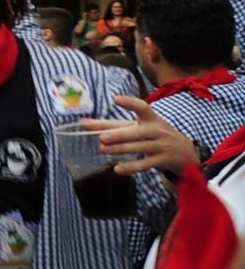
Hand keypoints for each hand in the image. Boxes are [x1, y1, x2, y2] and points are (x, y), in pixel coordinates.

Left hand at [84, 96, 199, 177]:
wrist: (185, 152)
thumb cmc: (153, 135)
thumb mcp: (137, 126)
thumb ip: (111, 125)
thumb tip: (83, 124)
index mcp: (150, 118)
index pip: (142, 107)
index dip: (130, 103)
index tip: (116, 99)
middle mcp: (157, 130)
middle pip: (138, 132)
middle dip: (120, 134)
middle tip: (103, 137)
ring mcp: (161, 146)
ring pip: (140, 147)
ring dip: (121, 149)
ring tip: (103, 149)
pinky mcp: (162, 160)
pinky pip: (146, 164)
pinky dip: (132, 167)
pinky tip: (118, 169)